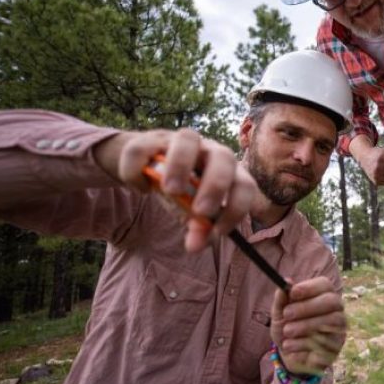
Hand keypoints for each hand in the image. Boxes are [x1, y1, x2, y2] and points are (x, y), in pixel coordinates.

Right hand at [94, 128, 260, 251]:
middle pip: (224, 155)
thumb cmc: (182, 191)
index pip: (245, 184)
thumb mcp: (192, 212)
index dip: (237, 208)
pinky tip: (141, 189)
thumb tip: (195, 245)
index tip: (217, 231)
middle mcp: (209, 150)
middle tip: (199, 211)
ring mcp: (180, 141)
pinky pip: (143, 150)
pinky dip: (138, 172)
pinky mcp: (150, 139)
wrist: (148, 166)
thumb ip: (199, 229)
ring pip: (187, 138)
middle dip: (215, 185)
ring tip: (169, 191)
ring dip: (180, 166)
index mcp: (228, 171)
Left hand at [270, 276, 346, 375]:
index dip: (310, 287)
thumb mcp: (280, 314)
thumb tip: (286, 281)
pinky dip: (304, 344)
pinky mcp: (337, 346)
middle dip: (307, 307)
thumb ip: (282, 299)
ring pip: (330, 321)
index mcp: (323, 295)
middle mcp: (336, 309)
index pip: (325, 285)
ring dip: (305, 326)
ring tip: (287, 332)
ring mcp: (339, 328)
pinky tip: (291, 346)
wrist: (290, 356)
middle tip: (287, 314)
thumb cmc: (288, 328)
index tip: (292, 292)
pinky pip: (326, 342)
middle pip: (331, 301)